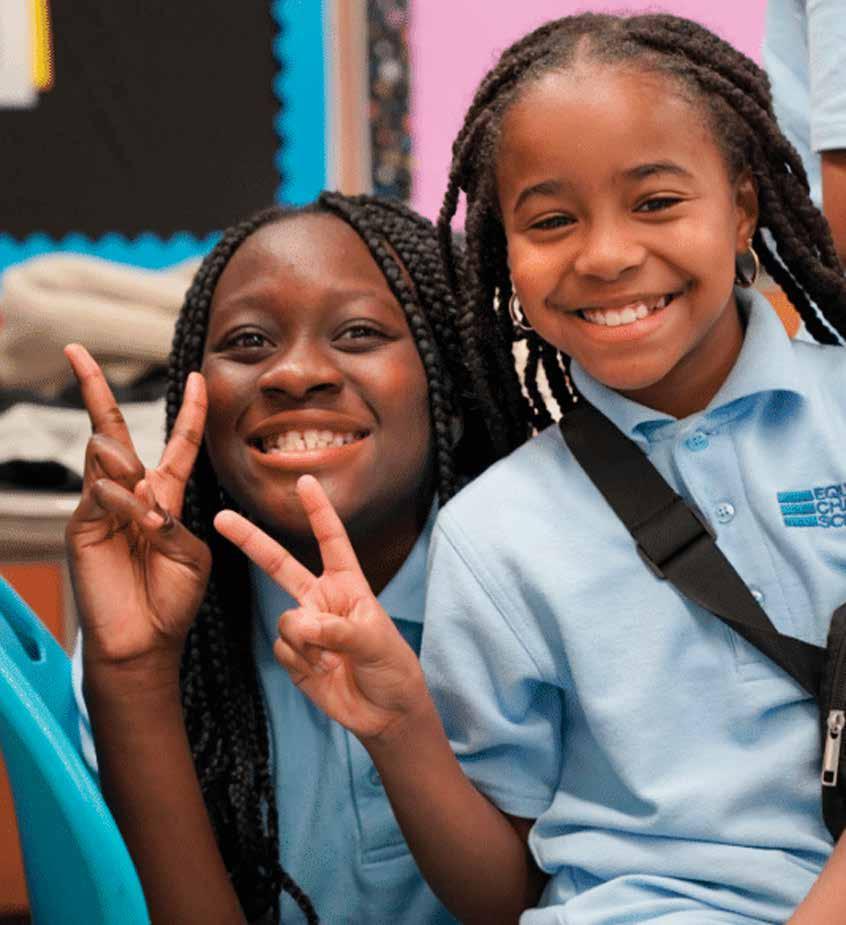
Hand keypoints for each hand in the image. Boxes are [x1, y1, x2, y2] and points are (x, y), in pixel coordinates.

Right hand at [64, 344, 210, 672]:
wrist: (146, 640)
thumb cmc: (174, 598)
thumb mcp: (192, 552)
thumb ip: (172, 517)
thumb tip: (141, 491)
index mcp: (164, 498)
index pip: (177, 444)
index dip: (189, 411)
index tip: (198, 378)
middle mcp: (131, 495)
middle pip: (114, 431)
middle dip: (95, 390)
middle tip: (77, 351)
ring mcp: (102, 509)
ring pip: (108, 459)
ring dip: (130, 471)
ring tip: (147, 510)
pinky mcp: (83, 526)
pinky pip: (101, 494)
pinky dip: (123, 502)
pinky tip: (136, 521)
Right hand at [214, 475, 425, 740]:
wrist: (384, 714)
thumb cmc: (391, 668)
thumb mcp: (375, 642)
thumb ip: (339, 629)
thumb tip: (301, 623)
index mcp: (348, 585)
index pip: (331, 540)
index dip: (318, 510)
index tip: (305, 480)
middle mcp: (321, 599)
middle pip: (280, 564)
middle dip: (251, 541)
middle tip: (221, 517)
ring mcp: (305, 627)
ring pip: (285, 620)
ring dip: (307, 642)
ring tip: (333, 660)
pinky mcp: (293, 655)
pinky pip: (282, 648)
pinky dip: (301, 662)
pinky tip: (322, 673)